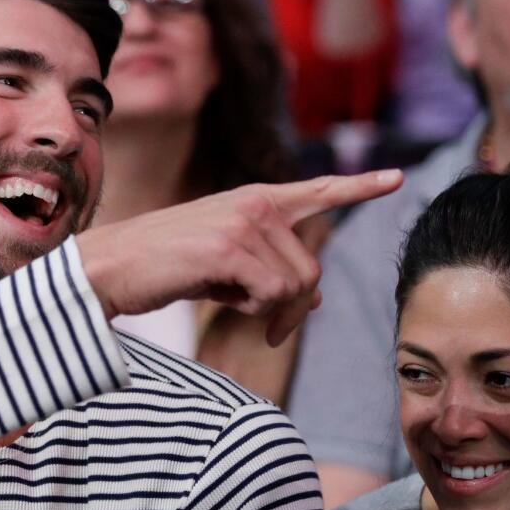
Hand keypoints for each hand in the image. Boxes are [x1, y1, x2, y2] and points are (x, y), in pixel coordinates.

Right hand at [77, 170, 402, 345]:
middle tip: (267, 329)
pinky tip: (221, 301)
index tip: (397, 179)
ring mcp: (244, 222)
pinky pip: (270, 294)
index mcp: (255, 200)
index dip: (360, 187)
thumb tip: (315, 297)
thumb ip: (269, 269)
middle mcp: (256, 204)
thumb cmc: (165, 268)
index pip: (318, 191)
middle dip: (294, 309)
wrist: (111, 268)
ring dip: (268, 312)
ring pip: (294, 286)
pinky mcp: (229, 247)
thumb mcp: (225, 266)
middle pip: (311, 269)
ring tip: (231, 303)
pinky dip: (251, 311)